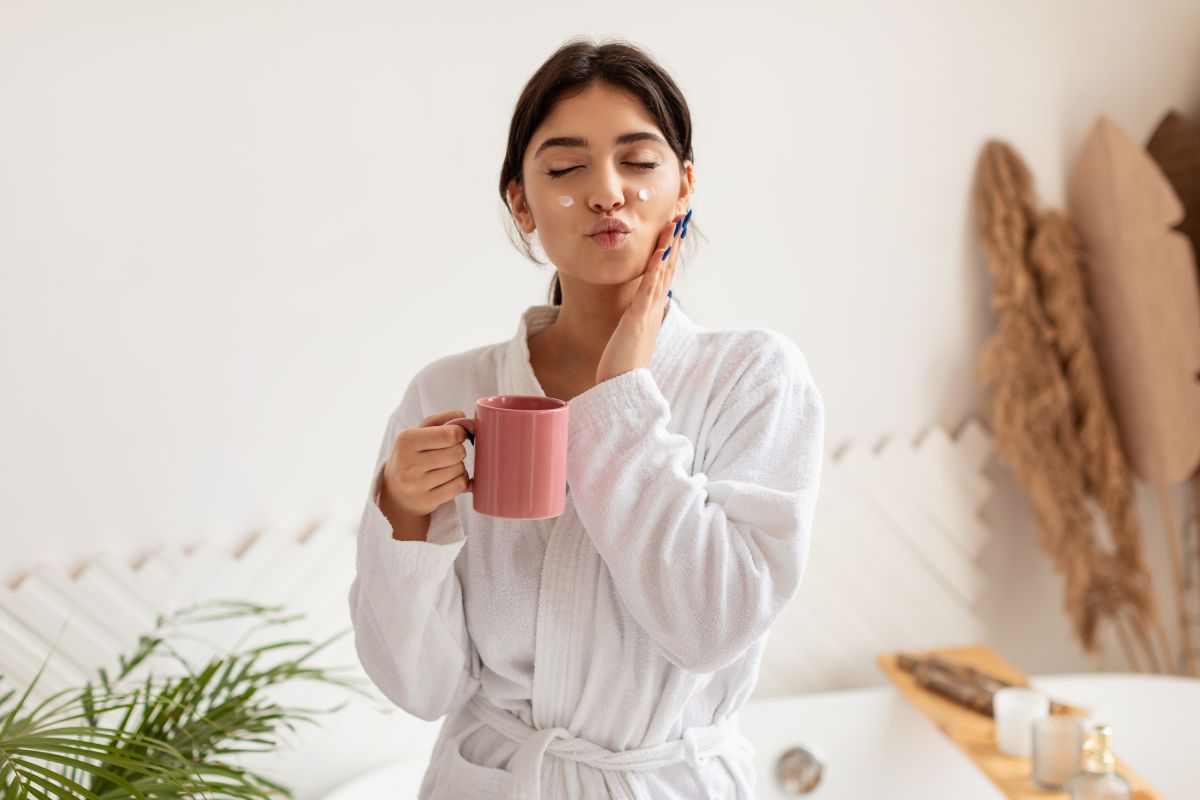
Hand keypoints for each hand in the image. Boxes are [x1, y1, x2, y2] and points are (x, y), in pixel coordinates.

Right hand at [379, 409, 471, 517]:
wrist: (396, 491)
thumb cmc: (412, 455)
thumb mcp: (418, 433)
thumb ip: (441, 420)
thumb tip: (462, 415)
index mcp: (406, 440)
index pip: (450, 434)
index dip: (459, 433)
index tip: (456, 436)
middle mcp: (408, 463)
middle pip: (457, 452)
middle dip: (458, 450)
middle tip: (448, 453)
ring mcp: (416, 485)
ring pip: (459, 469)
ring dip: (458, 466)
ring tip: (445, 467)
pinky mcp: (426, 501)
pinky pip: (459, 486)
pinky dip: (461, 480)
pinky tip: (450, 479)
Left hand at [595, 209, 687, 383]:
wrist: (622, 387)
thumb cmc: (623, 364)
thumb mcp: (632, 334)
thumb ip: (638, 318)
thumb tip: (642, 307)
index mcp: (651, 309)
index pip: (664, 272)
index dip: (671, 248)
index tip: (675, 226)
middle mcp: (654, 307)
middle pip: (668, 266)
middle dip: (675, 239)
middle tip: (683, 213)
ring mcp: (648, 312)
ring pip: (661, 272)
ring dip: (669, 246)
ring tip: (676, 222)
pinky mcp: (638, 319)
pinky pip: (648, 289)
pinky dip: (654, 268)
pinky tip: (659, 250)